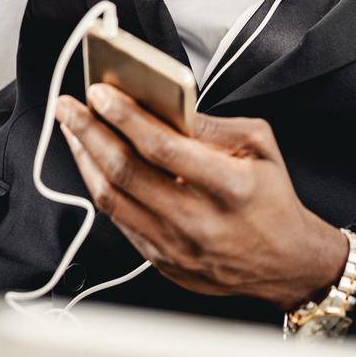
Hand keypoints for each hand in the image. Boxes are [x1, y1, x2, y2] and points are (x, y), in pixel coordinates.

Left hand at [54, 85, 348, 310]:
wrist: (286, 263)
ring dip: (85, 159)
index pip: (163, 148)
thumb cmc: (272, 200)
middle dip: (90, 132)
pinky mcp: (161, 261)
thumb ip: (212, 125)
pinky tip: (92, 162)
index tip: (101, 93)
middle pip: (126, 173)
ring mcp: (175, 247)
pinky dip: (99, 186)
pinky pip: (119, 220)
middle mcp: (198, 221)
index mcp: (230, 187)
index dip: (126, 117)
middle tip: (69, 106)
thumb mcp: (260, 146)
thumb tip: (164, 105)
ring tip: (73, 129)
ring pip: (112, 198)